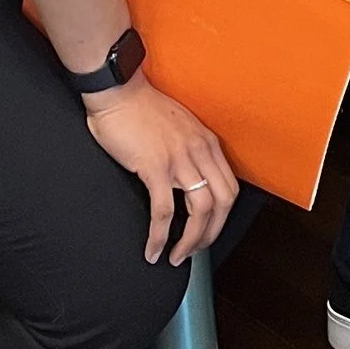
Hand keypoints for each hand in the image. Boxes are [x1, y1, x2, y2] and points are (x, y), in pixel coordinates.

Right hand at [81, 77, 237, 262]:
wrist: (119, 91)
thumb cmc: (142, 110)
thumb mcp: (180, 128)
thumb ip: (189, 151)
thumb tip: (186, 181)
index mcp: (208, 143)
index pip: (231, 187)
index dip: (222, 217)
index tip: (208, 232)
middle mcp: (200, 151)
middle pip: (223, 202)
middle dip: (211, 233)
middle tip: (194, 251)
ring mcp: (180, 159)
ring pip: (200, 211)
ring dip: (190, 241)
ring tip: (177, 257)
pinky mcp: (155, 167)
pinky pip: (164, 211)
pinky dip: (160, 236)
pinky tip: (153, 250)